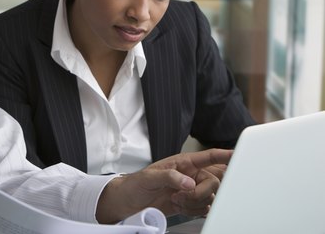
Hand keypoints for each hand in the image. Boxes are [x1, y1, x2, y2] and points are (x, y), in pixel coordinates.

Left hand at [95, 149, 231, 223]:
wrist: (129, 202)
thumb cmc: (136, 184)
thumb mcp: (150, 176)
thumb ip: (170, 176)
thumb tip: (189, 183)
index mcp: (183, 163)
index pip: (208, 156)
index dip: (225, 154)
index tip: (238, 154)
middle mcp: (190, 175)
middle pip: (214, 182)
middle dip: (200, 192)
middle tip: (182, 195)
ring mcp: (191, 190)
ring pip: (210, 198)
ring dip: (194, 203)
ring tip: (176, 200)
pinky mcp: (189, 204)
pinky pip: (204, 208)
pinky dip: (193, 211)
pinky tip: (179, 207)